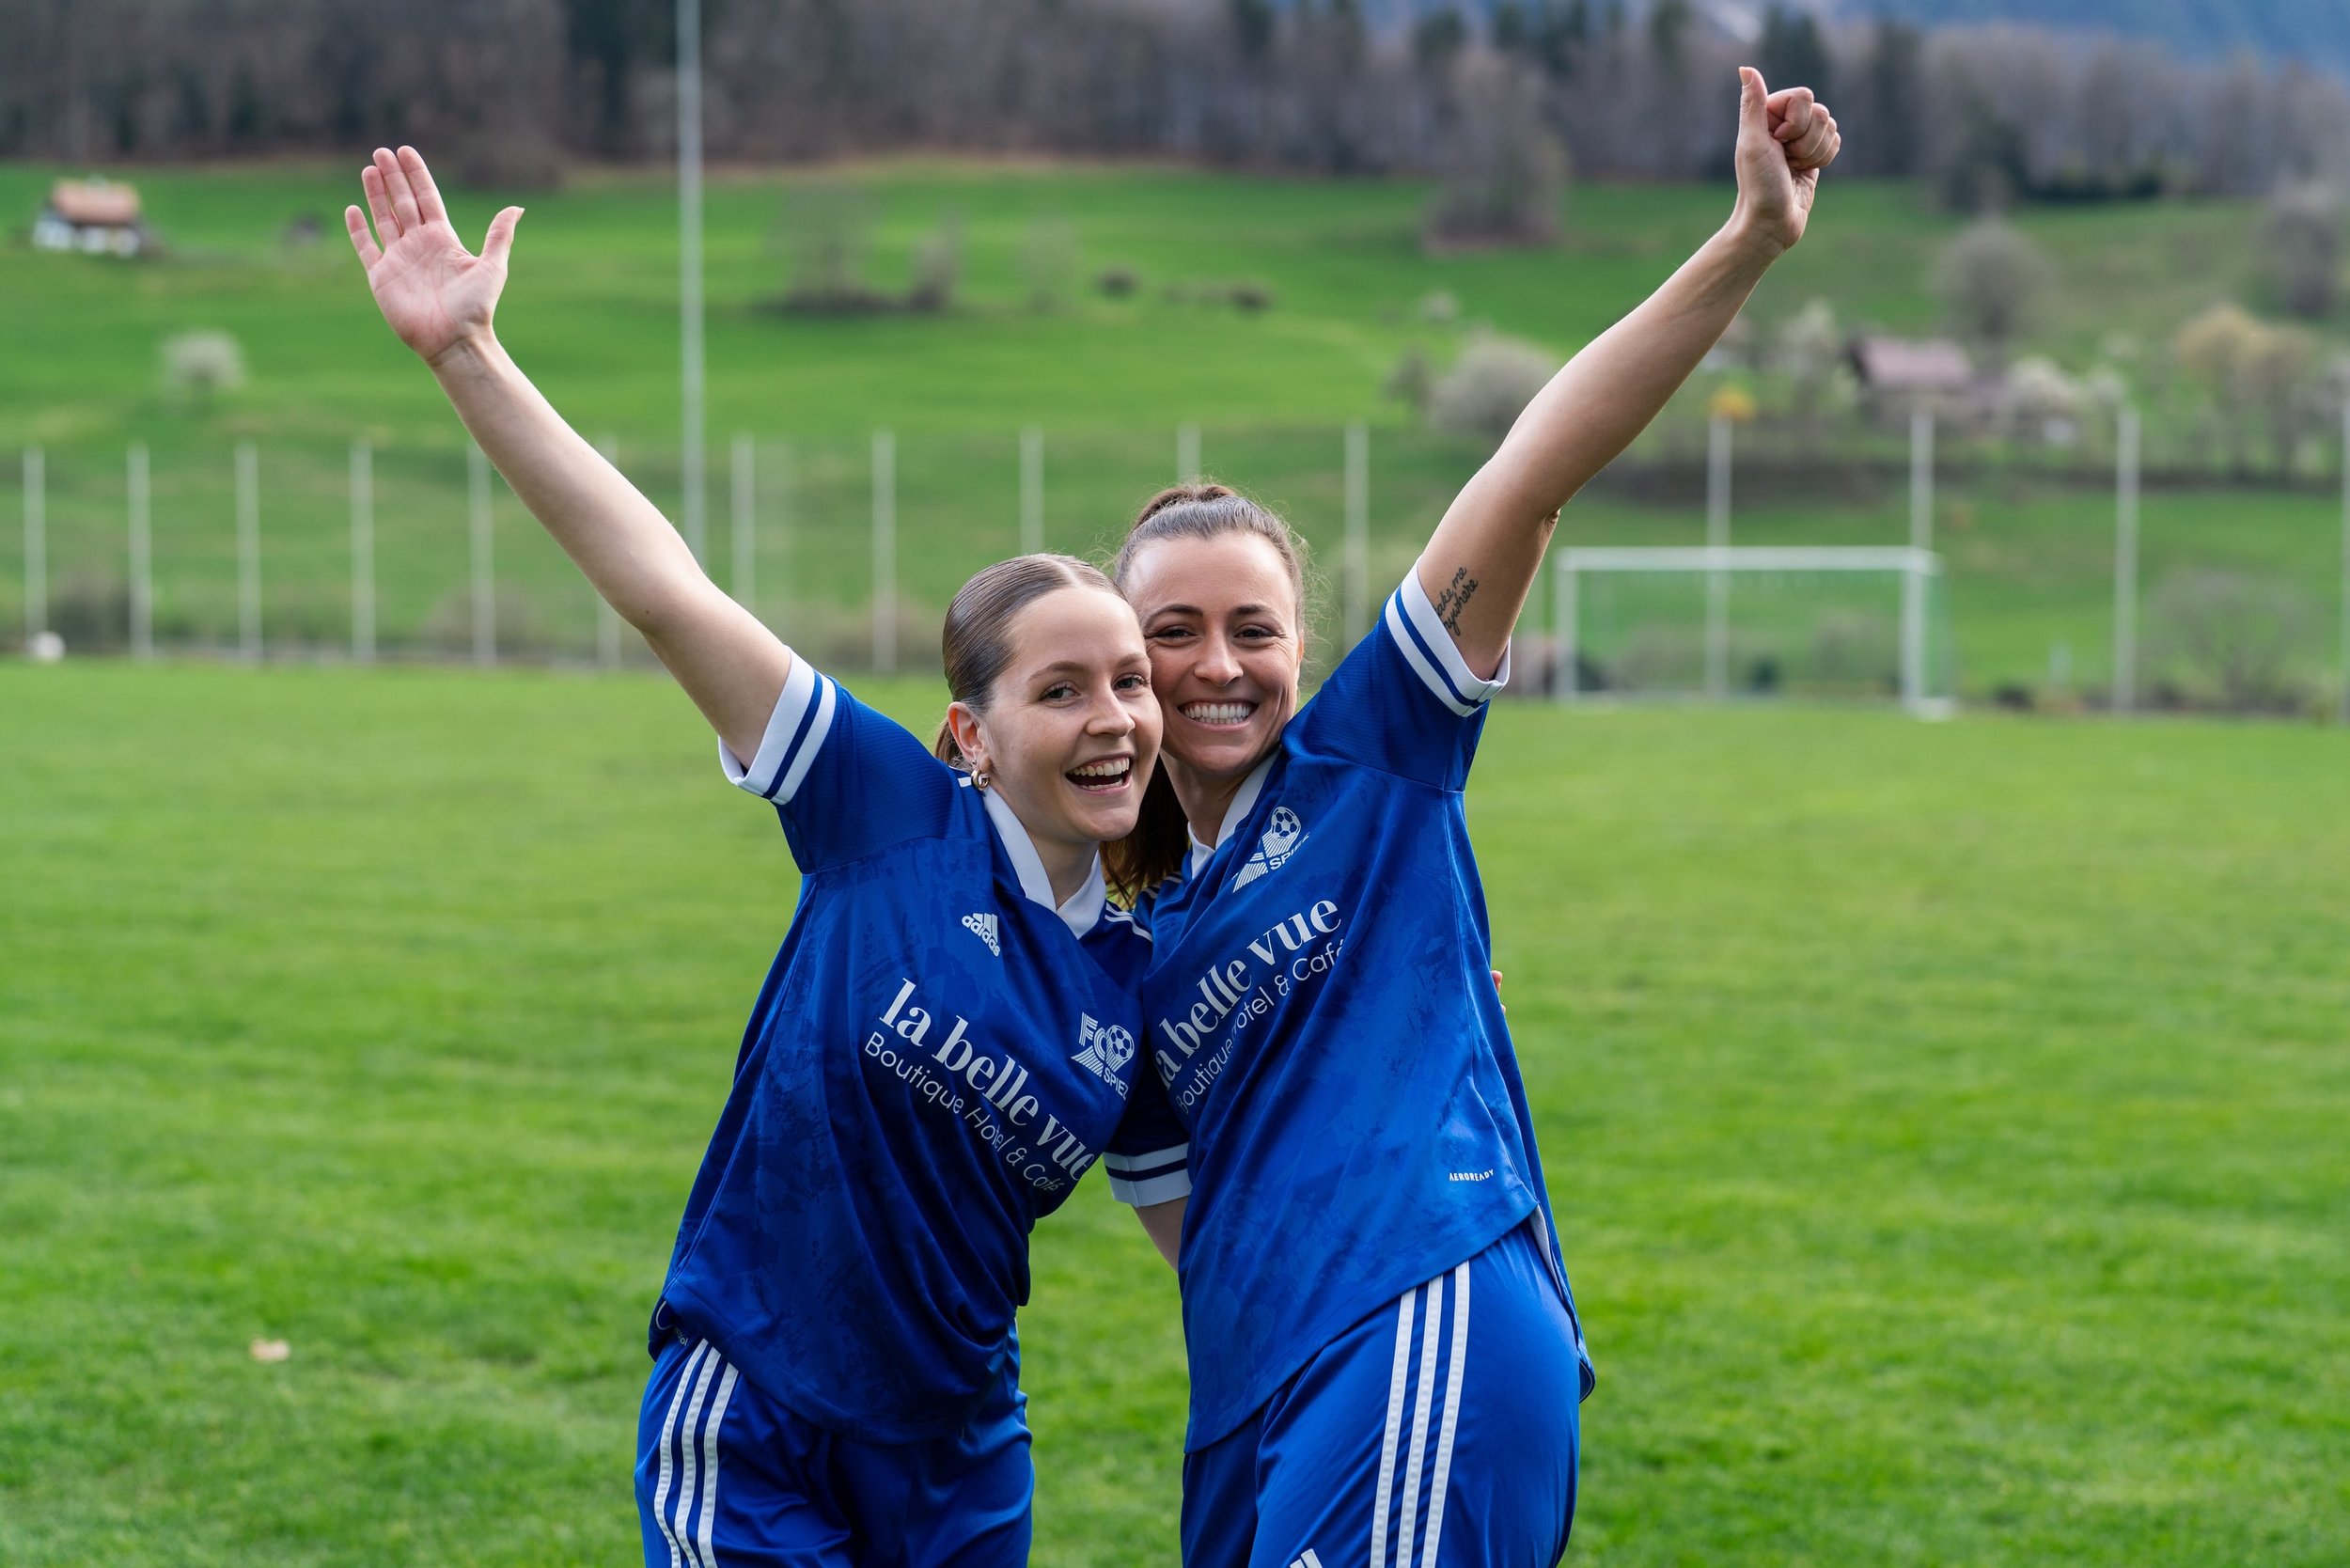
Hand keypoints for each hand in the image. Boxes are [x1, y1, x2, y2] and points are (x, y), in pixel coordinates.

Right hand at [345, 147, 523, 366]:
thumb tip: (517, 208)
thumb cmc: (476, 307)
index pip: (427, 198)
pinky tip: (353, 209)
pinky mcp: (381, 276)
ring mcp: (399, 259)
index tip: (406, 151)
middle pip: (403, 202)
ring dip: (376, 194)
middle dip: (393, 177)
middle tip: (382, 151)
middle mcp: (420, 245)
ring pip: (384, 219)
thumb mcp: (492, 267)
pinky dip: (358, 229)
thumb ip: (499, 236)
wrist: (454, 340)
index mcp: (443, 239)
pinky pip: (366, 248)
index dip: (416, 175)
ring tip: (369, 169)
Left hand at [1730, 68, 1838, 257]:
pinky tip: (1805, 172)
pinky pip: (1836, 141)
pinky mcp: (1815, 153)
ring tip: (1792, 169)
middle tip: (1785, 160)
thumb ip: (1753, 105)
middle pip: (1820, 112)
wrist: (1771, 223)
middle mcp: (1784, 122)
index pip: (1803, 96)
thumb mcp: (1753, 143)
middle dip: (1807, 141)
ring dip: (1815, 153)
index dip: (1796, 122)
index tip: (1777, 143)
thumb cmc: (1759, 185)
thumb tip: (1744, 67)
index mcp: (1767, 113)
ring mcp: (1801, 137)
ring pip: (1831, 126)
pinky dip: (1825, 159)